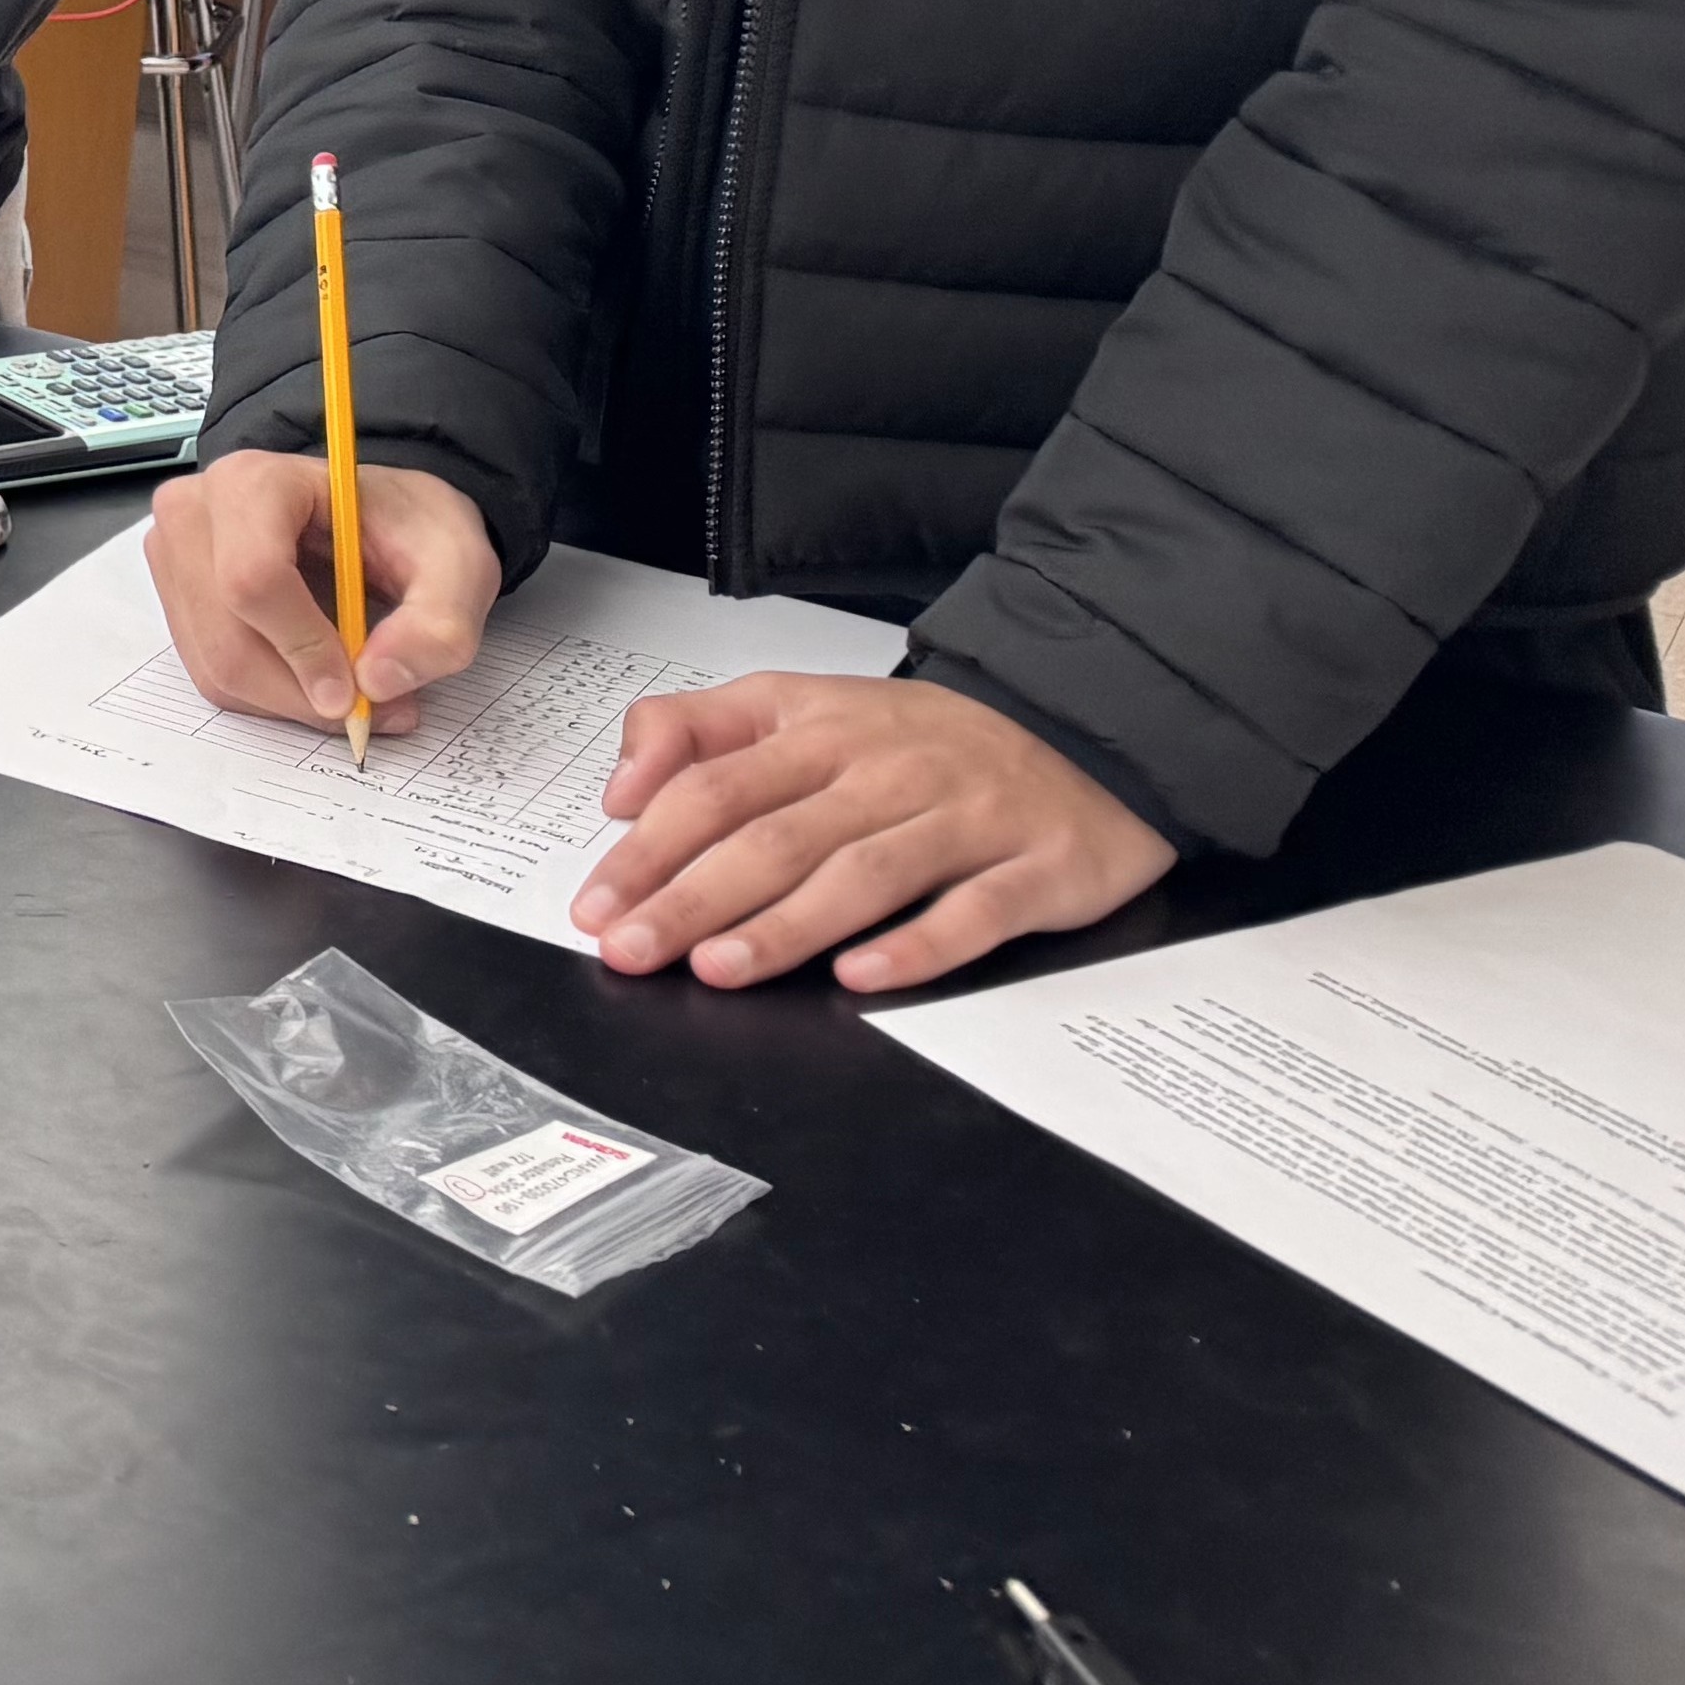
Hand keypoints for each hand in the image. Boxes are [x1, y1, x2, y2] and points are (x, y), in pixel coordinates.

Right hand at [143, 444, 500, 725]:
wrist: (378, 517)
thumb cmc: (407, 526)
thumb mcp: (459, 563)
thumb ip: (439, 624)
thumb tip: (377, 682)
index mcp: (255, 482)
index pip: (252, 577)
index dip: (303, 647)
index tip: (355, 690)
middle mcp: (196, 513)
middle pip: (228, 638)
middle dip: (302, 692)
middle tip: (367, 707)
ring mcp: (175, 556)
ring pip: (217, 668)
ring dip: (289, 700)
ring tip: (351, 687)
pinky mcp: (177, 597)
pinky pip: (212, 674)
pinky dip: (269, 694)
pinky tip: (313, 674)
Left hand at [571, 672, 1176, 992]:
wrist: (1087, 731)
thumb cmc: (926, 742)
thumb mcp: (803, 708)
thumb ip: (699, 733)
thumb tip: (622, 788)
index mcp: (824, 730)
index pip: (718, 785)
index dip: (651, 847)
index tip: (597, 902)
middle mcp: (891, 770)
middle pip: (777, 836)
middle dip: (693, 897)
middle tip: (632, 949)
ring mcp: (967, 817)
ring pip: (864, 874)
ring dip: (786, 926)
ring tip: (719, 968)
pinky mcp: (1037, 866)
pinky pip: (974, 910)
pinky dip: (917, 945)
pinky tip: (862, 976)